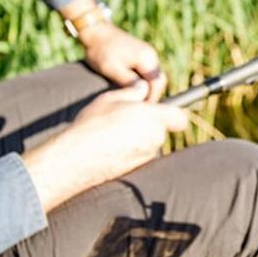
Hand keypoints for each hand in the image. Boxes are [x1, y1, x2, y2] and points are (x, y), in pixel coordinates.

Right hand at [21, 80, 187, 212]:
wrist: (78, 156)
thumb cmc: (94, 123)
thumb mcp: (111, 98)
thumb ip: (133, 92)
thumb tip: (143, 88)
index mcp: (154, 117)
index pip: (179, 117)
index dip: (172, 113)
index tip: (159, 110)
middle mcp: (155, 138)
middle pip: (161, 129)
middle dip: (149, 123)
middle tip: (126, 117)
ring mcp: (147, 155)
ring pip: (149, 142)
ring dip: (139, 137)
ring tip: (113, 132)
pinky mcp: (137, 168)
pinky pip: (138, 154)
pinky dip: (130, 150)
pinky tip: (110, 146)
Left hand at [80, 21, 166, 101]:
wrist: (95, 31)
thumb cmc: (101, 50)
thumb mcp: (112, 68)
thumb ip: (128, 81)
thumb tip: (142, 93)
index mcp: (147, 58)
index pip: (158, 84)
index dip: (152, 98)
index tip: (141, 109)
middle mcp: (151, 56)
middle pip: (159, 82)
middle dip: (151, 95)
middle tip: (138, 107)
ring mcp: (148, 55)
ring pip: (153, 78)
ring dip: (147, 89)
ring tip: (135, 100)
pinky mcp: (142, 56)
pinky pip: (147, 73)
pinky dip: (143, 83)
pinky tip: (132, 90)